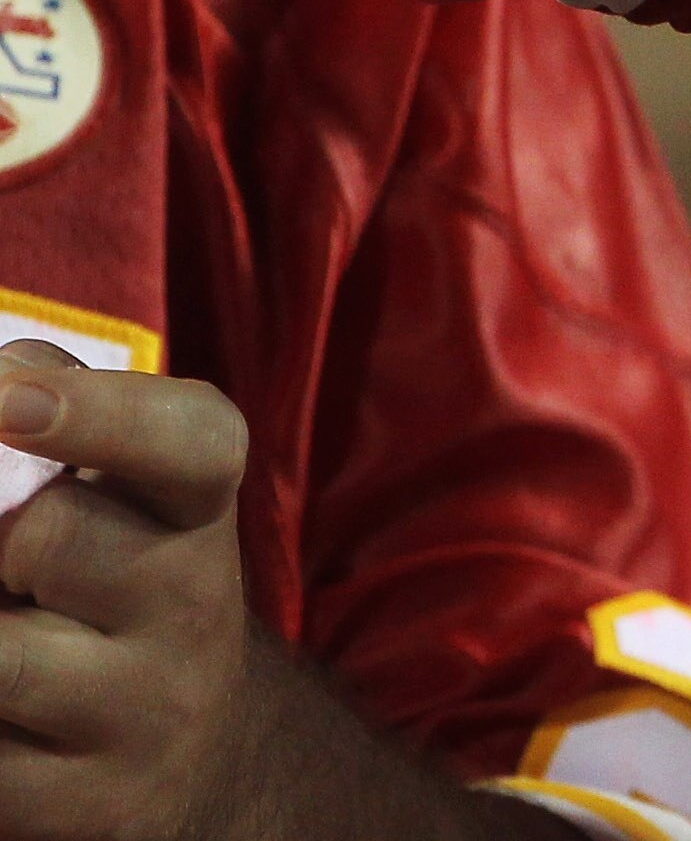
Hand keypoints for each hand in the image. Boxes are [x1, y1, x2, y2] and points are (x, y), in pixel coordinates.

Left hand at [0, 350, 249, 838]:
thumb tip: (1, 368)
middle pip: (53, 538)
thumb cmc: (109, 582)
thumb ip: (53, 399)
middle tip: (9, 562)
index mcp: (195, 509)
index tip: (6, 395)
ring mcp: (143, 713)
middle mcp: (191, 606)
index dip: (104, 414)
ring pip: (0, 663)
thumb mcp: (114, 488)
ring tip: (4, 619)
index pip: (189, 443)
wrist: (179, 750)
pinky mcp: (85, 806)